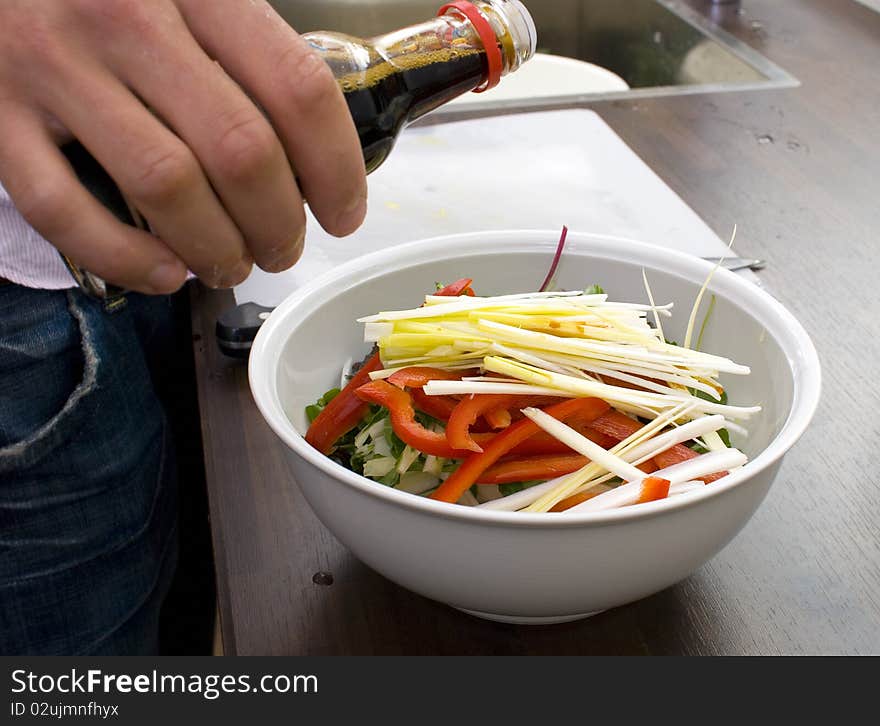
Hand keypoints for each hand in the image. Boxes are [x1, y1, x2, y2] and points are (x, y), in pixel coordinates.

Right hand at [0, 0, 366, 292]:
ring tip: (232, 264)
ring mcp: (53, 65)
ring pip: (165, 187)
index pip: (297, 88)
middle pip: (240, 151)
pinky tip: (164, 273)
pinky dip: (127, 258)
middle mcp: (124, 17)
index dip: (336, 168)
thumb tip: (319, 148)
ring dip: (217, 249)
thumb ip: (246, 48)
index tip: (344, 213)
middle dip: (279, 224)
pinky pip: (65, 209)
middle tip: (284, 247)